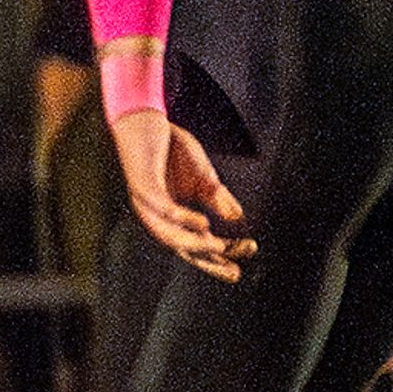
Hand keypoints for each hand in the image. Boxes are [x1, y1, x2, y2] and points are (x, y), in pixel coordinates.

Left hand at [109, 104, 254, 280]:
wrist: (145, 120)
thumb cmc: (171, 149)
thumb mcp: (203, 177)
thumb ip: (218, 198)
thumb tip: (239, 219)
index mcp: (175, 217)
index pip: (199, 243)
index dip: (222, 254)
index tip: (249, 253)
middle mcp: (159, 217)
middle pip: (183, 249)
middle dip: (209, 261)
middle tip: (233, 271)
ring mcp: (149, 204)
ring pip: (170, 236)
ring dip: (195, 245)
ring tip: (220, 248)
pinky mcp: (143, 186)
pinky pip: (163, 209)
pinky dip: (183, 219)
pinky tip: (203, 223)